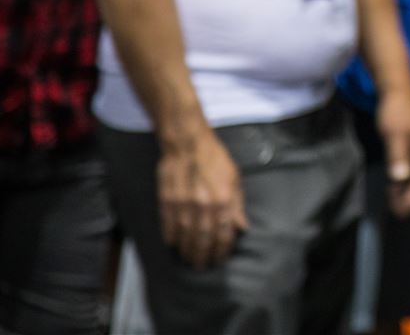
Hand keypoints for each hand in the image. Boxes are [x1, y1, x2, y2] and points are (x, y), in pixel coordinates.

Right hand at [157, 128, 248, 268]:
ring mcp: (183, 204)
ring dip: (187, 251)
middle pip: (203, 239)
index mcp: (223, 199)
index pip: (224, 233)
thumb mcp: (234, 179)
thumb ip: (237, 206)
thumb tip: (243, 228)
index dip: (222, 249)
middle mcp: (203, 205)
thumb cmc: (215, 160)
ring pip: (185, 236)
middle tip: (203, 266)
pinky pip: (169, 226)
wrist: (188, 144)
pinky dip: (172, 238)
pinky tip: (174, 244)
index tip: (220, 258)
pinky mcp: (167, 201)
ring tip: (189, 259)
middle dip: (203, 256)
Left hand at [376, 86, 409, 216]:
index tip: (404, 209)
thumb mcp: (395, 133)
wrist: (396, 87)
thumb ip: (398, 155)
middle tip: (397, 212)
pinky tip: (394, 186)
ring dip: (406, 189)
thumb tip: (401, 178)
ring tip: (394, 203)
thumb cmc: (397, 108)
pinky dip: (402, 178)